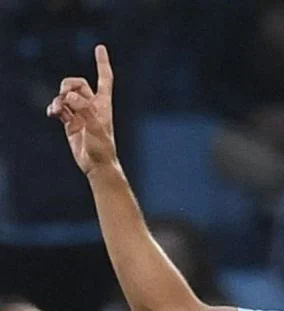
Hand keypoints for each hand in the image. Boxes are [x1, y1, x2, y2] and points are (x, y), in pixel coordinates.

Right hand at [46, 45, 116, 175]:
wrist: (96, 164)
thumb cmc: (102, 147)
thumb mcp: (96, 127)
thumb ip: (84, 110)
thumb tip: (69, 97)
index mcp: (103, 104)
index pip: (104, 78)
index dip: (102, 63)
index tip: (99, 47)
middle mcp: (92, 106)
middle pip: (77, 84)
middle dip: (68, 85)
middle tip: (65, 97)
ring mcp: (80, 113)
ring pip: (65, 96)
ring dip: (58, 99)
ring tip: (57, 110)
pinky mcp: (70, 122)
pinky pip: (59, 108)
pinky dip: (53, 108)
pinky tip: (52, 113)